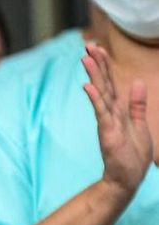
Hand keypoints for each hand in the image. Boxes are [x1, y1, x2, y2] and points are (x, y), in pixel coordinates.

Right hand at [82, 42, 152, 197]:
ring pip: (100, 94)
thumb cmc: (132, 155)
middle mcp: (110, 112)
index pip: (110, 82)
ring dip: (93, 76)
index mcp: (118, 110)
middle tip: (89, 45)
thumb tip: (136, 82)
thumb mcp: (140, 124)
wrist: (127, 179)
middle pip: (103, 83)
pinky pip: (101, 112)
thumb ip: (136, 104)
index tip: (98, 48)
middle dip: (97, 64)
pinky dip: (95, 99)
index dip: (105, 65)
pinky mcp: (107, 132)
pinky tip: (88, 87)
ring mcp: (107, 121)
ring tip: (86, 59)